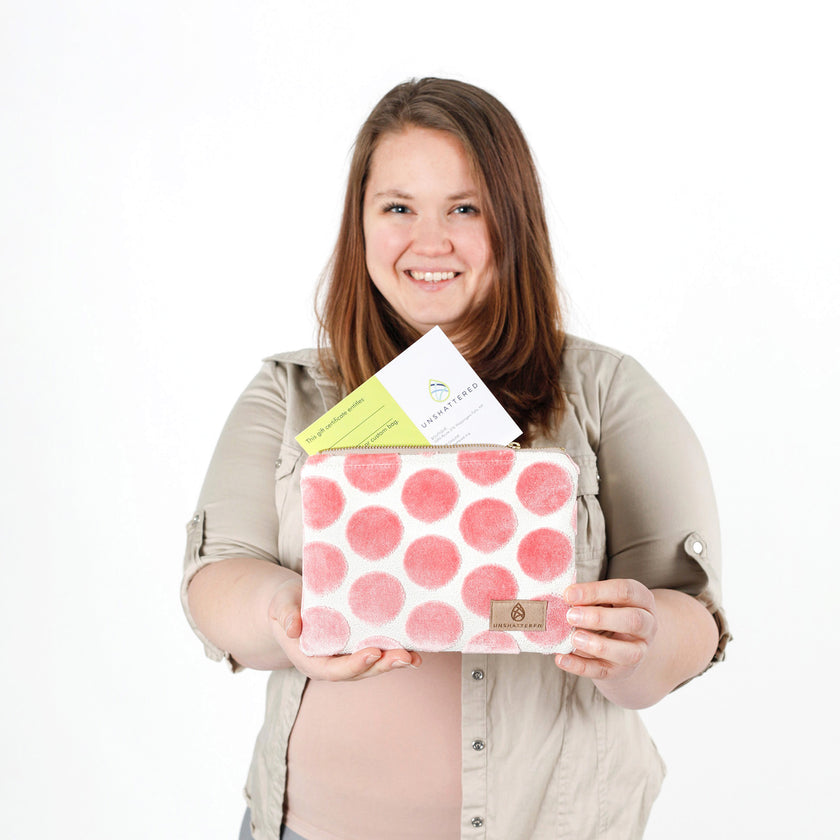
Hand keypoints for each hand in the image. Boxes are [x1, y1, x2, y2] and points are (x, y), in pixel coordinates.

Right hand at [267, 577, 421, 680]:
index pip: (334, 670)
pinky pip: (376, 652)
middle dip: (383, 666)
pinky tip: (413, 648)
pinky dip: (394, 652)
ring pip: (371, 665)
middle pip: (359, 671)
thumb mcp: (280, 605)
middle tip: (405, 657)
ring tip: (415, 657)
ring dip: (393, 662)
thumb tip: (293, 628)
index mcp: (310, 660)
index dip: (355, 664)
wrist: (290, 603)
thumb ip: (285, 615)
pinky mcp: (356, 646)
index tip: (374, 653)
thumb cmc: (285, 604)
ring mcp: (344, 657)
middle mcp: (330, 664)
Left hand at [555, 579, 657, 683]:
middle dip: (599, 617)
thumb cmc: (610, 613)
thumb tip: (565, 598)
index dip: (596, 591)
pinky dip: (580, 666)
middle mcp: (647, 626)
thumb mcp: (605, 600)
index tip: (569, 594)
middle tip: (571, 615)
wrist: (623, 645)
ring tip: (573, 638)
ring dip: (597, 645)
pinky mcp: (622, 671)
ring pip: (626, 652)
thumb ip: (589, 598)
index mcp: (642, 600)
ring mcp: (638, 651)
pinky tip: (562, 659)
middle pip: (632, 620)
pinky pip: (602, 671)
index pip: (625, 591)